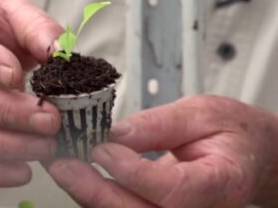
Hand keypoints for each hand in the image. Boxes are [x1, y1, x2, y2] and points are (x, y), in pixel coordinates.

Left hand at [49, 95, 277, 206]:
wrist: (245, 154)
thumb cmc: (233, 133)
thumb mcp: (202, 113)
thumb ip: (158, 125)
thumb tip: (115, 134)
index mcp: (218, 184)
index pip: (169, 191)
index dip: (131, 171)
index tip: (101, 147)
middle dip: (92, 189)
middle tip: (62, 163)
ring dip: (87, 192)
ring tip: (62, 165)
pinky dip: (95, 193)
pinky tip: (78, 173)